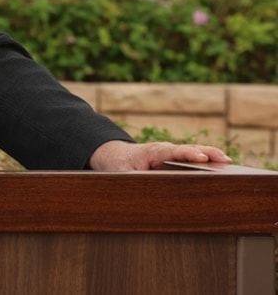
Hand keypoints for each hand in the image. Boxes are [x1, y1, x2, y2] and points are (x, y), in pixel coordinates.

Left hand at [88, 140, 231, 170]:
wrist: (115, 154)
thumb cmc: (119, 165)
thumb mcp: (121, 174)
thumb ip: (132, 181)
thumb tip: (142, 195)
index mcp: (152, 152)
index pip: (172, 152)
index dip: (187, 154)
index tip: (201, 157)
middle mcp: (165, 149)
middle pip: (188, 149)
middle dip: (206, 153)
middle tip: (225, 159)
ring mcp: (172, 152)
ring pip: (193, 151)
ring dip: (211, 155)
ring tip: (228, 162)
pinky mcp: (175, 158)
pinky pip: (193, 157)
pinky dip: (207, 159)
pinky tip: (221, 166)